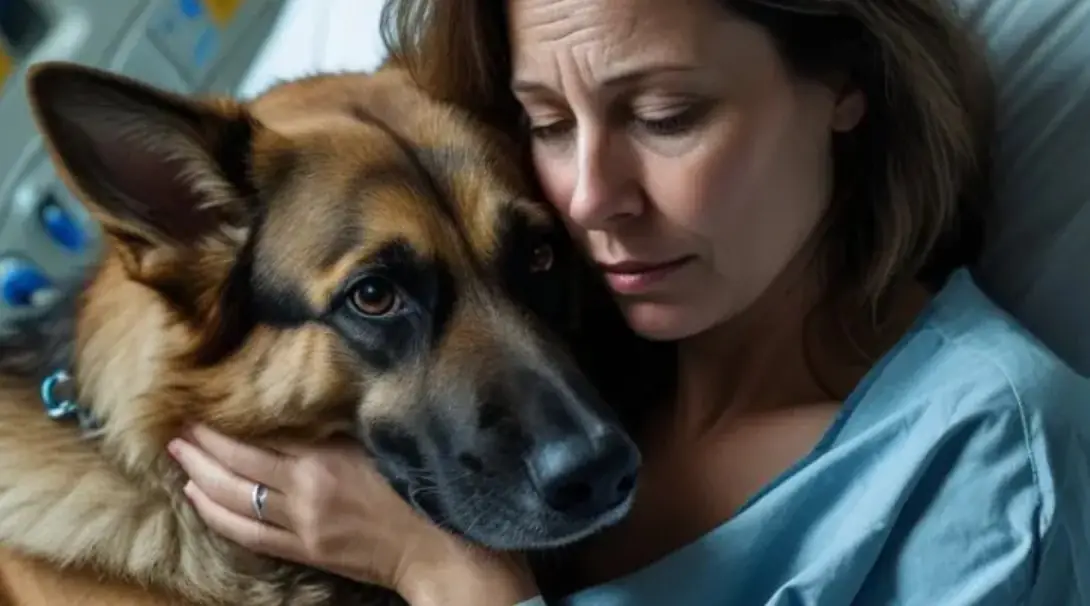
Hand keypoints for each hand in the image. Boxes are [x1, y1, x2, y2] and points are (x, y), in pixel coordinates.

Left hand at [166, 424, 539, 604]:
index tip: (203, 400)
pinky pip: (246, 533)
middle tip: (175, 425)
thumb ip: (343, 426)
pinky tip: (197, 497)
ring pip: (231, 499)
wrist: (443, 550)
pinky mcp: (305, 550)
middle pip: (235, 465)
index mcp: (327, 457)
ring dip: (198, 476)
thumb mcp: (385, 442)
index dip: (226, 419)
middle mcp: (305, 490)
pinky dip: (215, 514)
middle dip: (201, 445)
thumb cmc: (424, 488)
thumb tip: (305, 401)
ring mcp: (301, 524)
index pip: (261, 433)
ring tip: (177, 455)